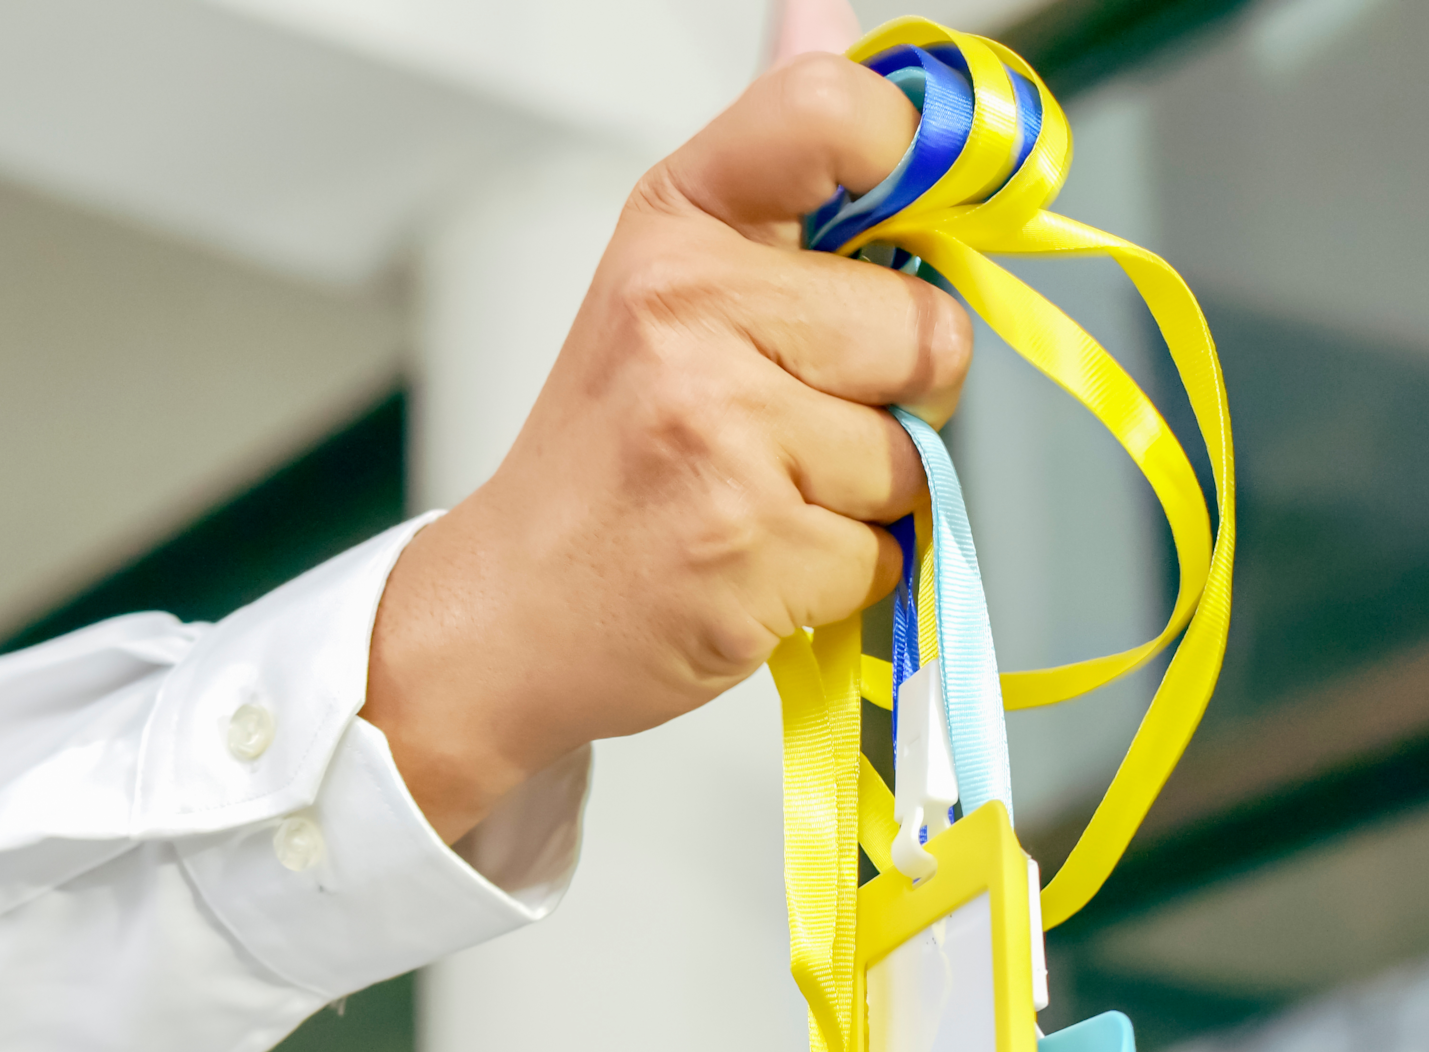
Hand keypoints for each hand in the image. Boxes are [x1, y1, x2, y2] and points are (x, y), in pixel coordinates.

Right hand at [367, 45, 972, 839]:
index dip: (906, 155)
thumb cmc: (601, 457)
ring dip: (865, 498)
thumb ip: (773, 158)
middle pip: (924, 327)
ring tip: (764, 500)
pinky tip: (758, 565)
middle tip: (798, 424)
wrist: (503, 614)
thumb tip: (827, 15)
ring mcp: (719, 432)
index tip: (892, 216)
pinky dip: (841, 577)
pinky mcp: (750, 548)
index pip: (830, 115)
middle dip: (898, 392)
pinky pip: (886, 552)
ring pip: (913, 454)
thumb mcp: (663, 277)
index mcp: (675, 227)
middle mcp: (689, 310)